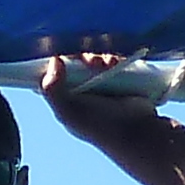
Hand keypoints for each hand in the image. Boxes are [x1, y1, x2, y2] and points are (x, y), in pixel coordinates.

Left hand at [36, 51, 175, 158]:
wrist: (133, 128)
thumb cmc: (98, 125)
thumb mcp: (68, 112)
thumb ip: (52, 90)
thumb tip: (54, 60)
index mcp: (64, 98)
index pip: (52, 73)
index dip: (57, 62)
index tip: (64, 57)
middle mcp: (78, 89)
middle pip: (72, 61)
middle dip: (80, 57)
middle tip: (89, 62)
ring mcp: (97, 82)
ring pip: (90, 57)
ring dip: (97, 56)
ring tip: (105, 64)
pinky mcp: (114, 77)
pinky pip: (109, 58)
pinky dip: (111, 58)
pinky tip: (114, 64)